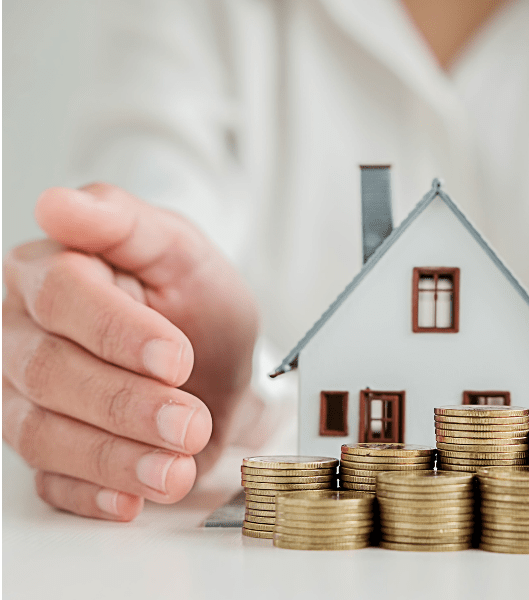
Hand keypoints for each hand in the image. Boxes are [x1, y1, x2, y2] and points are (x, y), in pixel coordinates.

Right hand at [3, 183, 258, 519]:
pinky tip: (132, 501)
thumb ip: (126, 223)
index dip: (116, 332)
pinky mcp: (48, 450)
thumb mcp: (180, 250)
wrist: (212, 357)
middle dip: (125, 403)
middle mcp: (23, 336)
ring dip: (114, 458)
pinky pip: (50, 482)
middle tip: (190, 422)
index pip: (60, 296)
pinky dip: (92, 496)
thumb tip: (58, 204)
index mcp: (46, 272)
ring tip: (176, 470)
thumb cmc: (190, 298)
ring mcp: (26, 398)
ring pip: (42, 433)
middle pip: (47, 372)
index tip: (175, 358)